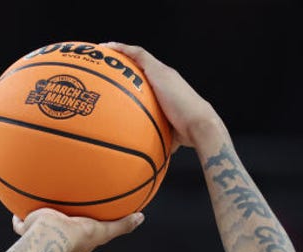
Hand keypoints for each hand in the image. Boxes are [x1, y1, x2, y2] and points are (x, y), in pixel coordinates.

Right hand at [12, 208, 144, 251]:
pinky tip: (17, 208)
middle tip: (61, 218)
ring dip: (36, 223)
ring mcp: (36, 239)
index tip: (82, 226)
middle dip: (57, 230)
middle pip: (55, 236)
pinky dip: (18, 218)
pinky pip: (20, 223)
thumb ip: (122, 225)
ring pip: (35, 231)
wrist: (51, 233)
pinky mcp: (25, 229)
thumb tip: (142, 217)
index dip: (78, 234)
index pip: (76, 242)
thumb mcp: (105, 230)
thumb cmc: (79, 236)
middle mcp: (53, 248)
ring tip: (37, 211)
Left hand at [100, 42, 223, 152]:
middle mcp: (166, 76)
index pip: (149, 77)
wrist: (199, 125)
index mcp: (168, 89)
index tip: (120, 76)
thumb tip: (154, 151)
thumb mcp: (169, 133)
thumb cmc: (188, 133)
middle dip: (125, 61)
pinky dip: (122, 49)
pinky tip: (108, 48)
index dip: (135, 74)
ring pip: (139, 55)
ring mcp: (163, 72)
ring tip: (103, 49)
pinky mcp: (159, 71)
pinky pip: (137, 54)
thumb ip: (160, 136)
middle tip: (107, 62)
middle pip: (142, 63)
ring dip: (121, 51)